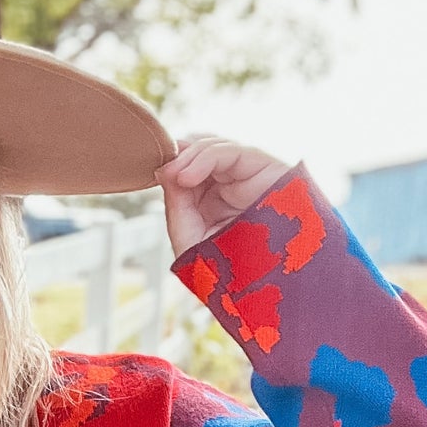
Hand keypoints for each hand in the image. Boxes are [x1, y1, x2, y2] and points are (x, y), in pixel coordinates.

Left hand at [156, 135, 293, 255]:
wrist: (270, 281)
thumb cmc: (234, 268)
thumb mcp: (191, 239)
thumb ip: (176, 206)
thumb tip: (163, 170)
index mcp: (212, 199)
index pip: (188, 167)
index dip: (172, 164)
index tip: (155, 172)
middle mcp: (230, 183)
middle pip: (200, 150)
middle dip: (179, 156)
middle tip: (164, 170)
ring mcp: (246, 174)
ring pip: (213, 146)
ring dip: (189, 156)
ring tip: (177, 177)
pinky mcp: (264, 167)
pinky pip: (231, 150)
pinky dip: (206, 158)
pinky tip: (188, 177)